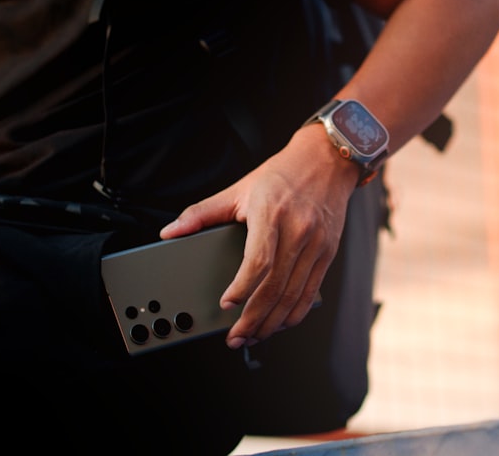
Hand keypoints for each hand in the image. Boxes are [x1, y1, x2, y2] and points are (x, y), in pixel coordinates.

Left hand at [160, 125, 358, 348]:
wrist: (327, 161)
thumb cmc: (280, 175)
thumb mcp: (238, 189)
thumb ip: (201, 213)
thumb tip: (170, 232)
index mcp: (272, 215)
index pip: (259, 261)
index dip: (243, 288)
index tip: (226, 305)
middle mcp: (298, 231)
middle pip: (276, 286)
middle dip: (254, 318)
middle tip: (236, 337)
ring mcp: (316, 244)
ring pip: (294, 295)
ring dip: (273, 322)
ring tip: (254, 336)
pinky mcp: (328, 253)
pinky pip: (311, 292)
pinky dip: (295, 313)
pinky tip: (279, 323)